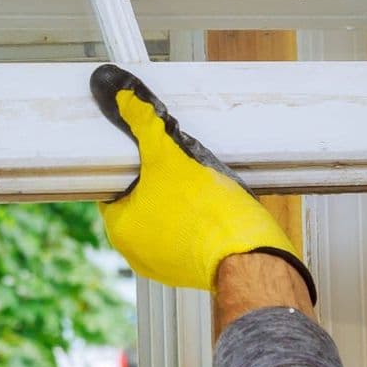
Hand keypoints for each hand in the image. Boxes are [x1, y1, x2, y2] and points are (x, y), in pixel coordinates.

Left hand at [89, 64, 314, 301]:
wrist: (253, 257)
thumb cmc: (208, 213)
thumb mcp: (169, 156)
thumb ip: (143, 124)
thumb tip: (122, 96)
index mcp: (121, 229)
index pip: (112, 186)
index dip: (129, 164)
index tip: (144, 150)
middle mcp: (136, 253)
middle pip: (139, 201)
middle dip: (156, 180)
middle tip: (174, 161)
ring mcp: (165, 265)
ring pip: (163, 218)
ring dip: (176, 199)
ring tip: (194, 181)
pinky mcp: (192, 270)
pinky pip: (186, 235)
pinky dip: (194, 219)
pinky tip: (209, 204)